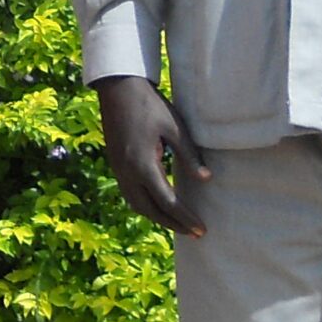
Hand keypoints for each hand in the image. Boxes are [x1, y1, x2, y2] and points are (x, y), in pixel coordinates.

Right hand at [97, 75, 208, 237]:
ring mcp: (118, 170)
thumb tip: (206, 179)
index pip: (168, 202)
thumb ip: (189, 156)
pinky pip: (130, 194)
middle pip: (150, 210)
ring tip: (177, 223)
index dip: (185, 218)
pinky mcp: (115, 164)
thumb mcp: (175, 128)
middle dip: (172, 224)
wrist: (117, 89)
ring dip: (157, 217)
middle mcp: (127, 173)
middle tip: (194, 233)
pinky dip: (146, 205)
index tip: (202, 229)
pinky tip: (158, 204)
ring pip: (137, 205)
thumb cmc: (150, 106)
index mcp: (143, 166)